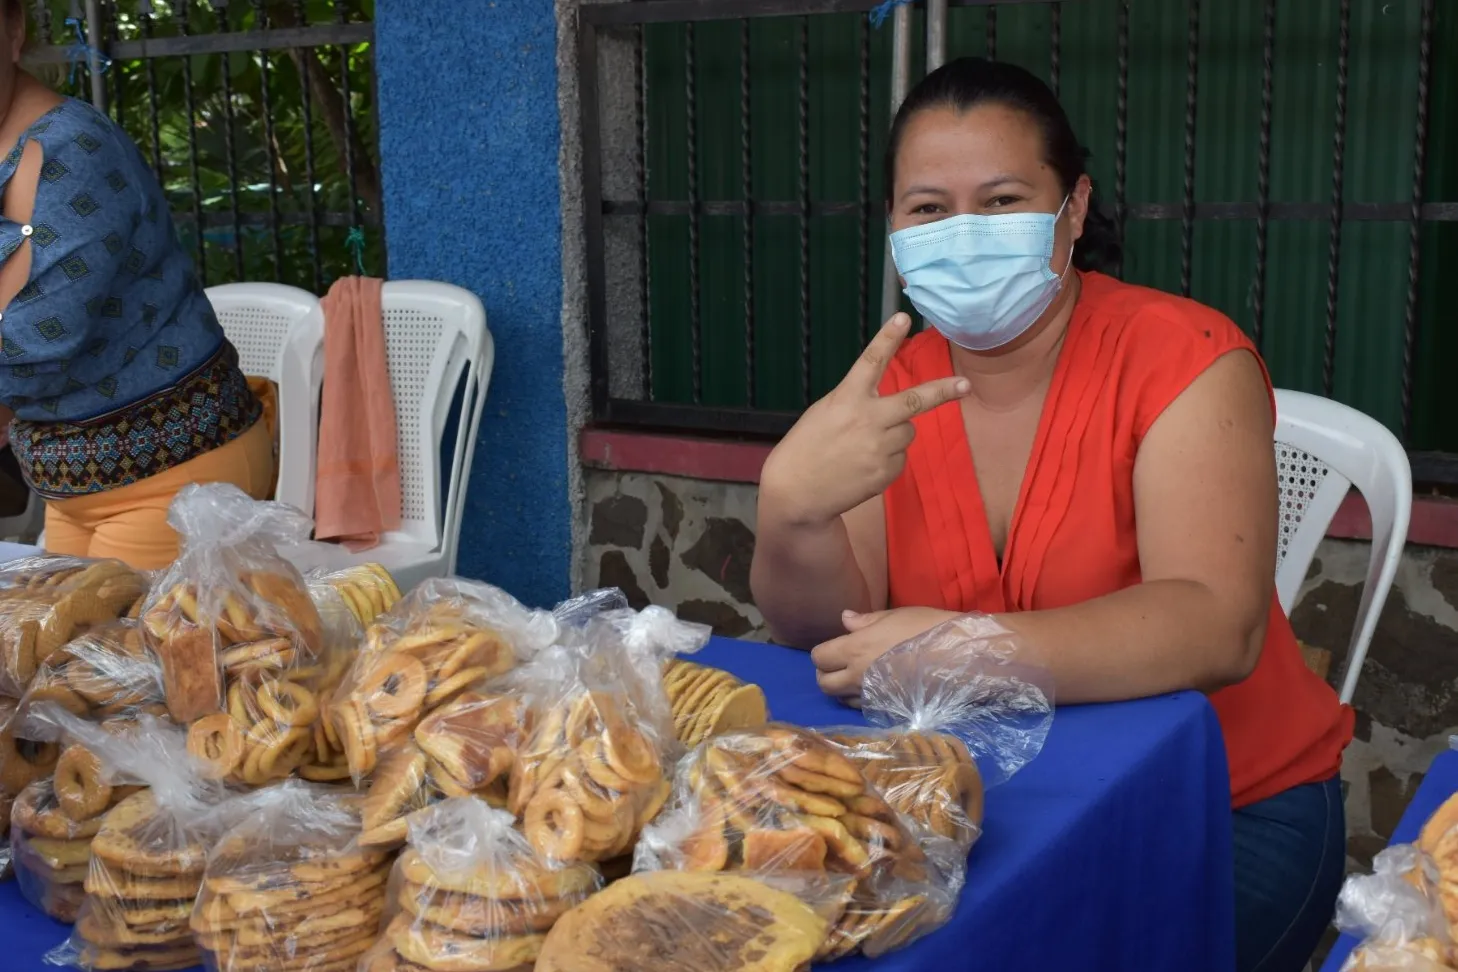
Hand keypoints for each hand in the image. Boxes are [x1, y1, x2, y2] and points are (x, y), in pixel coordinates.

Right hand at [759, 314, 969, 525]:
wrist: (796, 492)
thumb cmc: (807, 446)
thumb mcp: (825, 412)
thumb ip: (856, 402)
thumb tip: (890, 404)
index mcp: (847, 399)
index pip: (871, 362)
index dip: (887, 338)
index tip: (903, 318)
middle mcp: (867, 420)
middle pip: (915, 400)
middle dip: (944, 391)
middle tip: (965, 385)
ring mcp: (879, 448)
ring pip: (908, 431)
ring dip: (895, 434)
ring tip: (864, 447)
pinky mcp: (886, 473)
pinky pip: (900, 458)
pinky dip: (887, 460)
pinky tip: (862, 466)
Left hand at [811, 606, 958, 702]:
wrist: (960, 656)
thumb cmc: (927, 627)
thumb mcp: (895, 616)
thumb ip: (865, 621)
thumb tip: (844, 619)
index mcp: (855, 649)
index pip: (819, 657)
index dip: (823, 653)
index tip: (836, 648)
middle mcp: (858, 676)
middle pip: (823, 684)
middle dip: (827, 674)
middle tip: (841, 665)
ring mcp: (873, 696)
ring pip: (841, 700)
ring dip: (843, 689)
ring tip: (858, 677)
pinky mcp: (889, 709)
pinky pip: (863, 708)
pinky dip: (862, 700)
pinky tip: (876, 688)